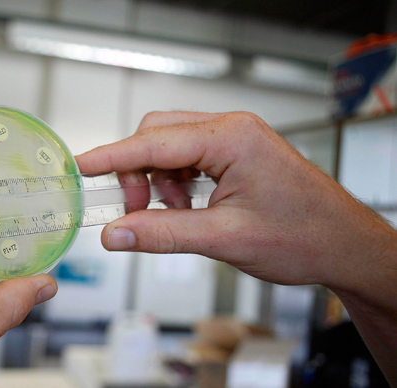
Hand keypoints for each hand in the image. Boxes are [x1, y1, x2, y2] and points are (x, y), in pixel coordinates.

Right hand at [76, 111, 396, 381]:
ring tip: (171, 217)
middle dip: (136, 174)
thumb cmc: (304, 237)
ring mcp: (235, 139)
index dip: (112, 156)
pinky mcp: (235, 154)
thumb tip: (115, 234)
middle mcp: (232, 129)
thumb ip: (162, 234)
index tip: (82, 166)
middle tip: (133, 213)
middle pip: (157, 137)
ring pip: (169, 149)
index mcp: (232, 138)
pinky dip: (174, 185)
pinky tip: (186, 210)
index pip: (154, 142)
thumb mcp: (224, 239)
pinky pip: (186, 160)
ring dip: (156, 183)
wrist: (344, 246)